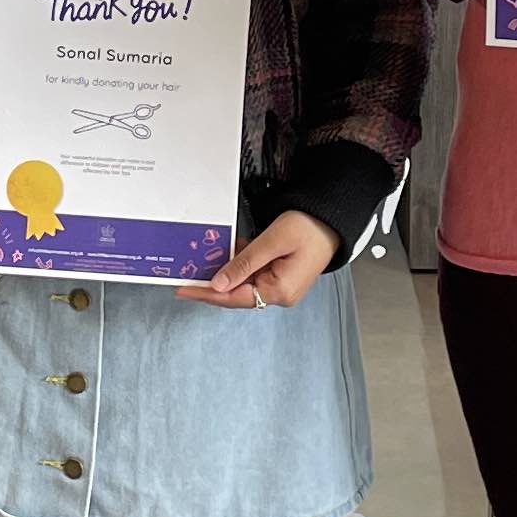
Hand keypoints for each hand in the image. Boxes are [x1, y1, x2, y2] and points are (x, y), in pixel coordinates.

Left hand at [183, 209, 339, 309]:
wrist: (332, 218)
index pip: (235, 297)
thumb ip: (244, 263)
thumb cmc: (309, 227)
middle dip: (212, 284)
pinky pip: (253, 273)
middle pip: (237, 293)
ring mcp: (281, 286)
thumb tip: (219, 283)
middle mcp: (280, 294)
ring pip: (243, 283)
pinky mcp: (280, 275)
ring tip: (201, 263)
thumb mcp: (272, 242)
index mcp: (280, 291)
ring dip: (225, 272)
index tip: (185, 289)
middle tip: (187, 276)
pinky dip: (239, 264)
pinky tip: (225, 253)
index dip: (207, 293)